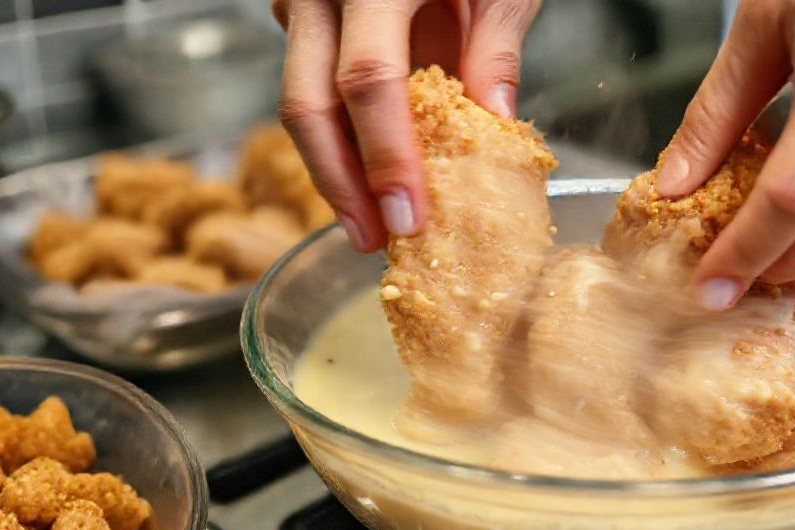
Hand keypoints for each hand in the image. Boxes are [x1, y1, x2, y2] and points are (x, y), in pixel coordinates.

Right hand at [272, 0, 541, 251]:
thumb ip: (494, 45)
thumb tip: (496, 123)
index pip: (370, 81)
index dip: (387, 158)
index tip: (410, 219)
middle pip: (308, 105)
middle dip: (339, 184)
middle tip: (373, 241)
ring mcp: (302, 2)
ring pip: (298, 102)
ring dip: (330, 170)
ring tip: (367, 224)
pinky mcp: (304, 18)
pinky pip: (310, 87)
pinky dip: (336, 137)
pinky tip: (363, 177)